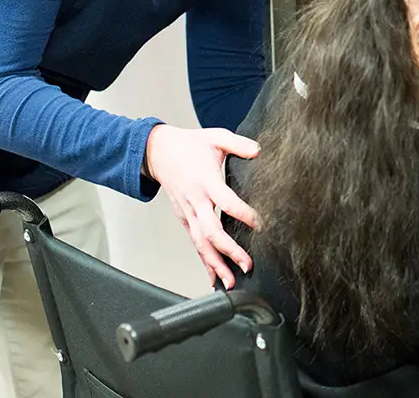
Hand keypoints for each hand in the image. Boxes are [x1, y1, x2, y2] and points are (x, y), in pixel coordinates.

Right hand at [144, 123, 260, 288]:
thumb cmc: (189, 145)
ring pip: (200, 243)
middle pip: (211, 232)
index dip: (243, 214)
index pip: (226, 202)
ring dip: (215, 264)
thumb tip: (258, 150)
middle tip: (247, 263)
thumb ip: (239, 144)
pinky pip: (195, 243)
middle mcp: (195, 201)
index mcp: (206, 181)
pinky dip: (204, 261)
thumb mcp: (216, 137)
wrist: (158, 151)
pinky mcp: (184, 218)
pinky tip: (214, 277)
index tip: (260, 224)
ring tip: (230, 281)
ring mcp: (187, 212)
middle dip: (229, 251)